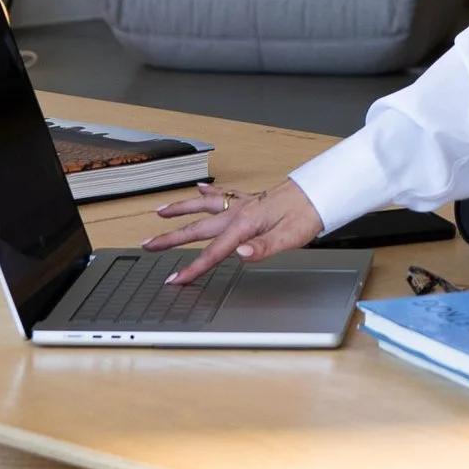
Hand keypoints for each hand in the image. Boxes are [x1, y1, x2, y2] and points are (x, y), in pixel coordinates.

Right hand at [148, 178, 325, 281]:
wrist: (319, 194)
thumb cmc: (306, 216)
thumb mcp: (289, 238)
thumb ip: (262, 247)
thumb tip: (240, 255)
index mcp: (244, 225)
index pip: (213, 252)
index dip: (192, 268)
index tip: (175, 279)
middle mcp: (238, 213)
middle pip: (197, 228)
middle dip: (170, 239)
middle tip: (149, 245)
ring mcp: (242, 205)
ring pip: (203, 208)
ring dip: (180, 210)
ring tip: (160, 213)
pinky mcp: (250, 200)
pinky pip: (222, 196)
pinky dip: (207, 194)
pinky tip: (197, 190)